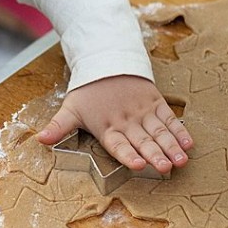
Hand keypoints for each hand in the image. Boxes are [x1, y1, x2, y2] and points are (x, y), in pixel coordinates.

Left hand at [36, 75, 192, 172]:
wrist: (106, 60)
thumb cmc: (88, 90)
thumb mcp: (70, 108)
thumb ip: (57, 127)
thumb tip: (39, 140)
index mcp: (106, 126)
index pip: (118, 144)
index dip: (127, 154)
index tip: (137, 164)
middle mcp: (126, 121)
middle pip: (142, 140)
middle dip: (155, 155)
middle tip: (166, 167)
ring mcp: (142, 112)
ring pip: (159, 132)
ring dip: (171, 146)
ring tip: (181, 161)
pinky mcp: (154, 102)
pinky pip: (169, 118)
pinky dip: (179, 130)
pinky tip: (188, 143)